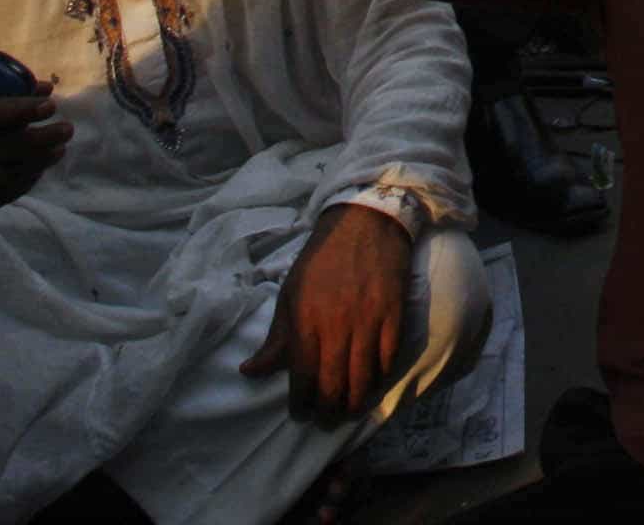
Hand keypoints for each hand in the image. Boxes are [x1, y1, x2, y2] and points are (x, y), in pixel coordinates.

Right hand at [0, 64, 71, 214]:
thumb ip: (1, 84)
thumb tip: (45, 88)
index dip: (21, 110)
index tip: (51, 105)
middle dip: (40, 139)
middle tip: (66, 130)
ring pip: (0, 176)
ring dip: (36, 164)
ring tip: (57, 150)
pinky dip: (21, 185)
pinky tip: (37, 171)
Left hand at [244, 202, 414, 424]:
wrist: (364, 224)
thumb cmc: (321, 260)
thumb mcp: (289, 294)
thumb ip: (275, 338)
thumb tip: (250, 372)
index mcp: (305, 321)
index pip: (302, 377)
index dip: (301, 404)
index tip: (301, 413)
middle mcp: (337, 325)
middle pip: (333, 385)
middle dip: (327, 412)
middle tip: (325, 421)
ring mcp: (368, 321)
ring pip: (363, 378)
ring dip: (355, 402)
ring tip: (348, 411)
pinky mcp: (393, 315)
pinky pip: (388, 359)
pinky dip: (380, 378)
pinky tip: (372, 384)